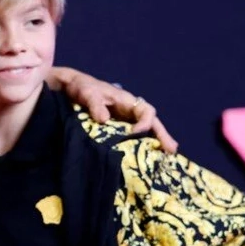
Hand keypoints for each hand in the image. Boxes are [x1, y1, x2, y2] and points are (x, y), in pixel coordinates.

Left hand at [61, 69, 178, 152]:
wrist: (73, 88)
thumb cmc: (83, 88)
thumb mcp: (87, 93)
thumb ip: (95, 104)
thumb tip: (104, 120)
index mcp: (126, 100)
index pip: (145, 111)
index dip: (144, 123)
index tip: (136, 133)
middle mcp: (130, 110)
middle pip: (151, 122)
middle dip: (161, 135)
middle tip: (171, 150)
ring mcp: (125, 119)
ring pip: (146, 130)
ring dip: (156, 142)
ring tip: (167, 157)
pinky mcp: (118, 126)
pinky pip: (133, 136)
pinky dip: (141, 145)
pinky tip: (145, 158)